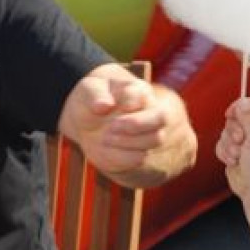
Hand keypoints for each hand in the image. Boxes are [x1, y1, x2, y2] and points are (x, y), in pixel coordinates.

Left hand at [61, 63, 196, 187]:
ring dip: (127, 142)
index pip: (142, 96)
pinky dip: (121, 157)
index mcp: (139, 91)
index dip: (128, 102)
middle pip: (161, 119)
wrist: (90, 118)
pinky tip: (107, 151)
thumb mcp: (88, 90)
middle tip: (110, 128)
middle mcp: (150, 111)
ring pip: (154, 141)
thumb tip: (103, 106)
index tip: (104, 108)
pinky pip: (140, 159)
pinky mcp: (142, 151)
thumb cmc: (92, 98)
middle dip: (135, 125)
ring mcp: (149, 132)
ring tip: (105, 139)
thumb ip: (95, 95)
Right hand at [216, 98, 249, 199]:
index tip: (230, 114)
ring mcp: (246, 143)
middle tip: (240, 141)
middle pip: (237, 117)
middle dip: (233, 129)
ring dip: (228, 144)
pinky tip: (233, 162)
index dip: (240, 107)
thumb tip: (243, 101)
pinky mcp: (235, 153)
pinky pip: (222, 144)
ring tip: (238, 156)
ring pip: (226, 131)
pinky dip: (224, 153)